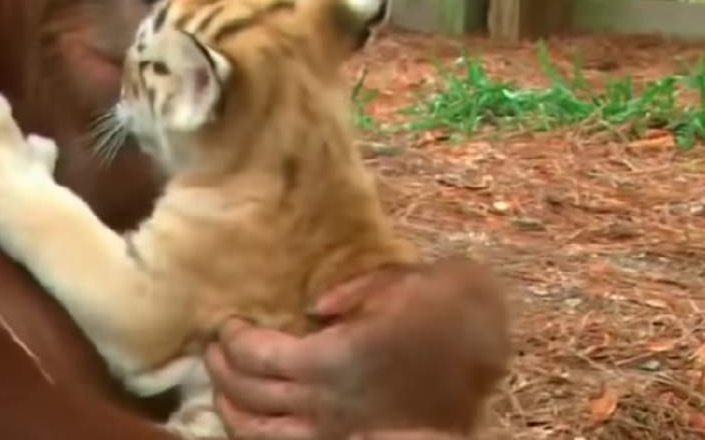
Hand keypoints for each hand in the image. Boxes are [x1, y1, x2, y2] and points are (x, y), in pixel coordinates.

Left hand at [203, 258, 510, 439]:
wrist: (490, 359)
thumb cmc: (447, 310)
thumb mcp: (400, 279)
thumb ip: (350, 293)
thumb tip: (312, 309)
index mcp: (333, 357)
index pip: (256, 356)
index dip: (232, 342)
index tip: (226, 325)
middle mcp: (327, 401)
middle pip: (249, 395)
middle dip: (221, 372)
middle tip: (213, 351)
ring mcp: (338, 432)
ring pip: (261, 435)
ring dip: (231, 412)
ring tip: (222, 390)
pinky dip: (262, 437)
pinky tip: (255, 422)